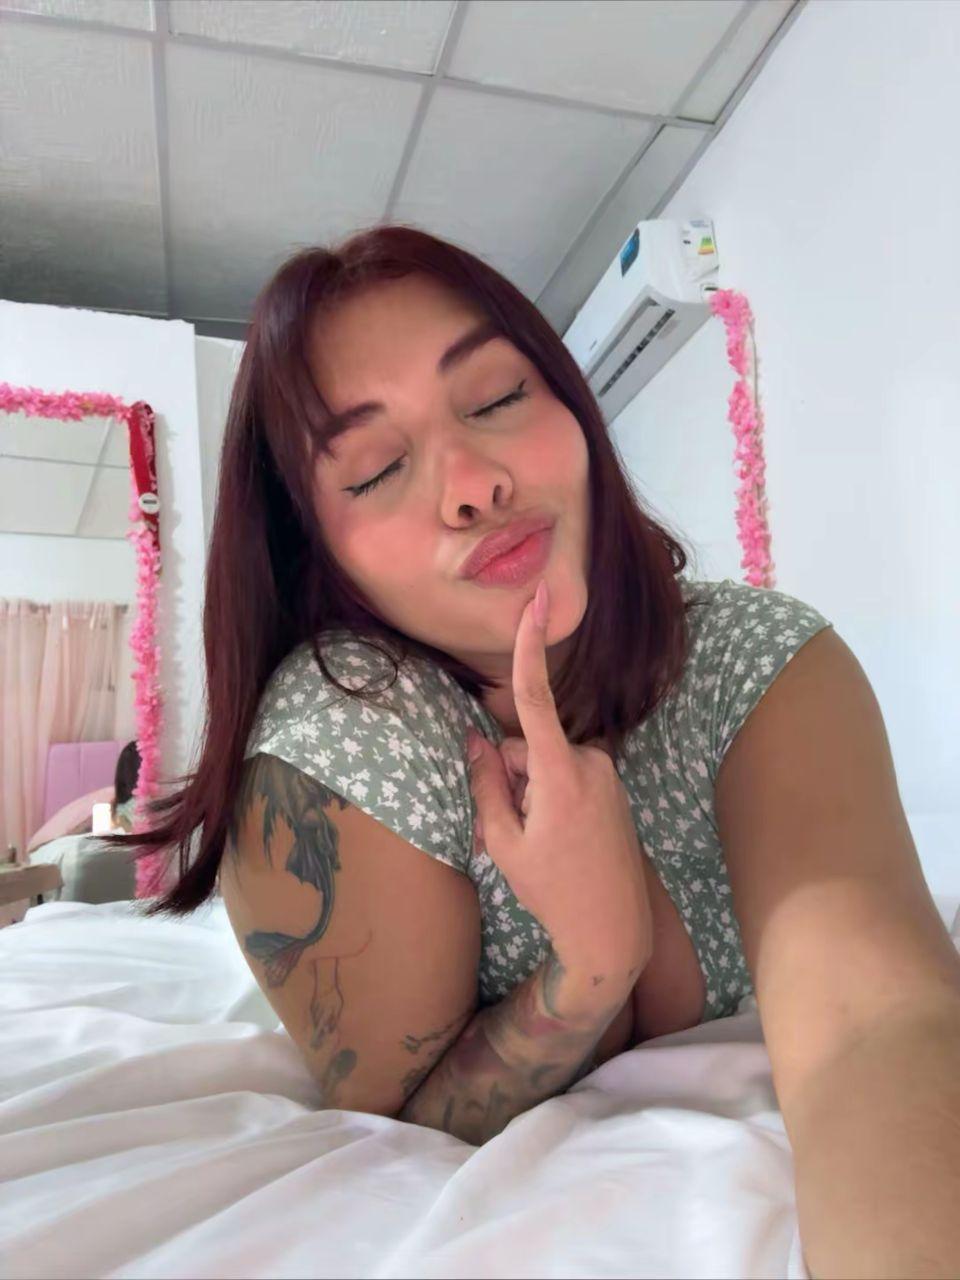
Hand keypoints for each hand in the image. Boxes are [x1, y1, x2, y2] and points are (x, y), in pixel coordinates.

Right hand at [465, 580, 652, 974]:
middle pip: (528, 749)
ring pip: (547, 766)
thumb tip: (474, 742)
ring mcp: (607, 777)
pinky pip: (568, 779)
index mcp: (561, 773)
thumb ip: (486, 785)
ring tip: (534, 848)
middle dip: (509, 778)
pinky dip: (550, 801)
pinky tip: (554, 844)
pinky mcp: (614, 790)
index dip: (531, 645)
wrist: (614, 932)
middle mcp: (591, 763)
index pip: (536, 698)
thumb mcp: (504, 843)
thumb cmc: (554, 891)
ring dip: (530, 794)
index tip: (538, 598)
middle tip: (505, 837)